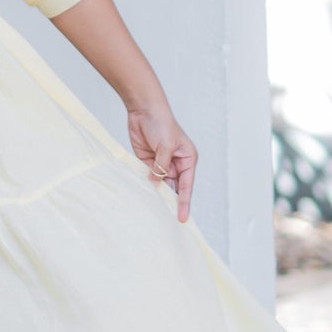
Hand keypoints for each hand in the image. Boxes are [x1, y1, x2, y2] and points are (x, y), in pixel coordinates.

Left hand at [127, 103, 196, 222]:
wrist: (144, 110)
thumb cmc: (161, 123)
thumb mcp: (166, 145)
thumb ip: (161, 165)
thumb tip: (156, 183)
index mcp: (187, 159)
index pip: (186, 186)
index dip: (184, 202)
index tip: (182, 217)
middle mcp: (176, 164)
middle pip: (174, 188)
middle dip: (171, 202)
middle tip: (169, 221)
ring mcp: (162, 163)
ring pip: (161, 184)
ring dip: (158, 194)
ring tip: (156, 212)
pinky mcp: (148, 162)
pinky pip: (148, 178)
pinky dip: (147, 185)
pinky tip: (145, 197)